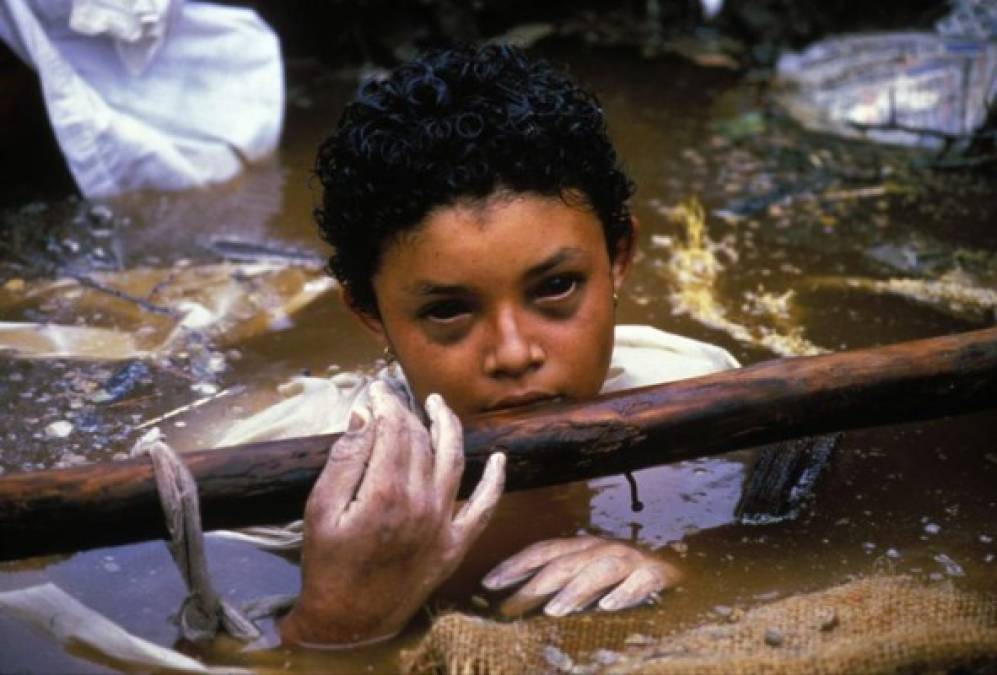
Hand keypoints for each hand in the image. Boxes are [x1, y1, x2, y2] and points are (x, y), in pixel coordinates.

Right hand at [279, 381, 505, 646]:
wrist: (349, 622)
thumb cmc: (328, 564)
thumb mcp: (320, 510)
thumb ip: (345, 459)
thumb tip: (366, 416)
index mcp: (386, 492)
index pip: (393, 429)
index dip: (385, 404)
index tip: (375, 391)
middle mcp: (422, 503)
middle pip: (421, 441)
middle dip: (407, 412)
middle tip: (393, 398)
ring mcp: (444, 523)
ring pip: (454, 460)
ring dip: (449, 427)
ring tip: (438, 405)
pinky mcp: (457, 543)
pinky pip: (485, 506)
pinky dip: (496, 481)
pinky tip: (499, 458)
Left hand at [482, 535, 678, 616]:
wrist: (683, 572)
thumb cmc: (625, 579)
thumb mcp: (588, 578)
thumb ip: (559, 586)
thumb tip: (514, 603)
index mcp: (583, 548)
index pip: (543, 551)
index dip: (515, 565)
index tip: (487, 583)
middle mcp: (603, 549)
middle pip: (564, 563)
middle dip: (534, 584)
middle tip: (509, 607)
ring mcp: (630, 560)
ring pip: (599, 570)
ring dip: (575, 589)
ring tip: (554, 611)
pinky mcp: (657, 574)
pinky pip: (640, 582)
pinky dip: (624, 593)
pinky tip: (609, 607)